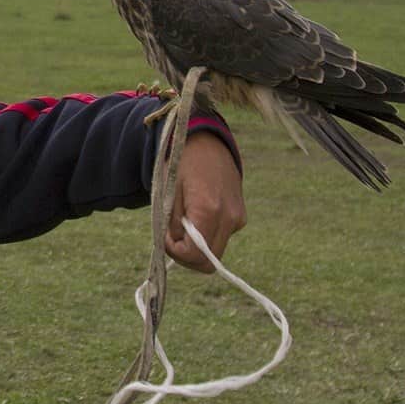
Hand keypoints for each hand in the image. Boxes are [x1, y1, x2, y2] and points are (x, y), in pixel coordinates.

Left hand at [165, 131, 245, 272]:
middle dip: (186, 255)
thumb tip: (176, 246)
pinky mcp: (240, 217)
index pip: (195, 254)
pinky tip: (195, 217)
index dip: (175, 252)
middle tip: (171, 237)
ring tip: (182, 224)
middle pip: (208, 261)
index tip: (164, 237)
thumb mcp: (169, 191)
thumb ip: (172, 223)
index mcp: (209, 209)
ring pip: (215, 252)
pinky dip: (205, 237)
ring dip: (195, 248)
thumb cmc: (182, 163)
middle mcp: (229, 217)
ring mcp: (237, 218)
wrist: (207, 142)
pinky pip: (220, 238)